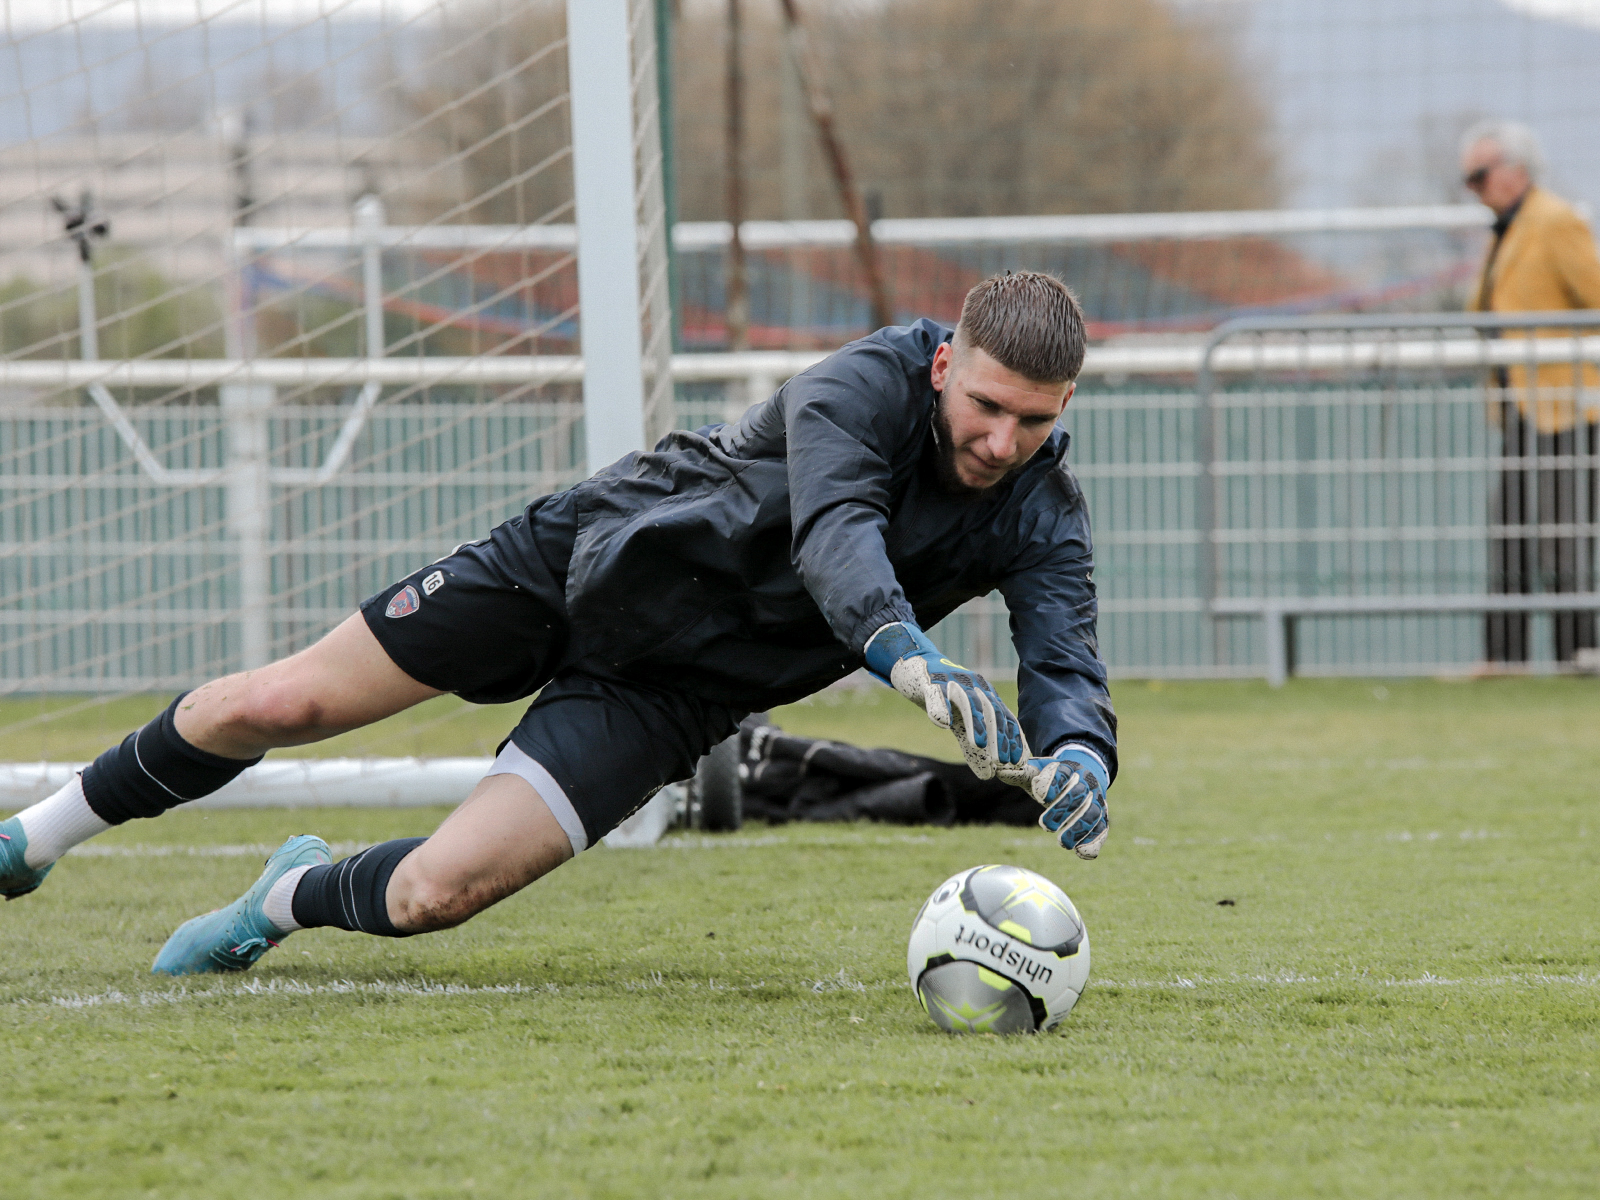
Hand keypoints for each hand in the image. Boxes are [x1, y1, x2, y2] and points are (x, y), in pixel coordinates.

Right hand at [863, 622, 1026, 779]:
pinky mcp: (929, 679)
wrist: (914, 663)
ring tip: (978, 745)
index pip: (1004, 717)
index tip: (1015, 762)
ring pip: (968, 702)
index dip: (1011, 739)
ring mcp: (952, 680)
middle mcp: (973, 685)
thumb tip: (988, 775)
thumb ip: (972, 745)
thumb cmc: (941, 696)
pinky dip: (940, 707)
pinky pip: (936, 693)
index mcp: (985, 694)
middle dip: (998, 737)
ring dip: (975, 723)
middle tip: (1002, 761)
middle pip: (991, 711)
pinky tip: (942, 723)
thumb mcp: (959, 720)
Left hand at [1027, 747, 1108, 858]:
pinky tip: (1082, 853)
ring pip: (1092, 813)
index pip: (1061, 773)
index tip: (1040, 797)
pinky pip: (1102, 829)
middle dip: (1061, 810)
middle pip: (1078, 794)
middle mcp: (1084, 783)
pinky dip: (1094, 841)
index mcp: (1067, 768)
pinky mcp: (1101, 818)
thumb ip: (1021, 774)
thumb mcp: (1037, 772)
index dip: (1052, 783)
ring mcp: (1095, 801)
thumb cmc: (1052, 777)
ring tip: (1062, 843)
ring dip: (1078, 829)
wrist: (1082, 776)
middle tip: (1044, 826)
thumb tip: (999, 771)